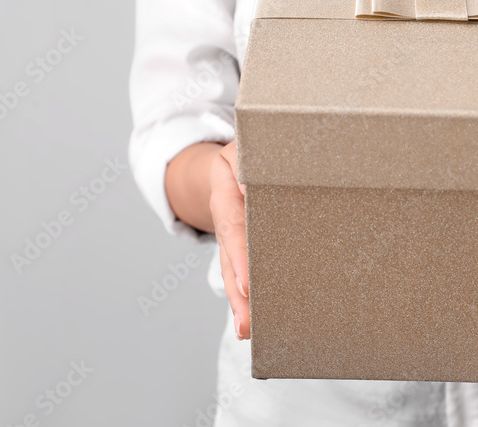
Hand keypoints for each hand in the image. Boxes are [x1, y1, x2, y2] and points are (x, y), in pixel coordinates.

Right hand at [209, 141, 249, 339]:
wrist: (229, 157)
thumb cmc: (246, 151)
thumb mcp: (241, 148)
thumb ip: (245, 162)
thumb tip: (249, 185)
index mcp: (227, 196)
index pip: (234, 229)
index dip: (239, 257)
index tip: (245, 284)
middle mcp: (228, 220)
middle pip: (232, 260)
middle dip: (239, 293)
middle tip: (247, 322)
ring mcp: (234, 236)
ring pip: (234, 271)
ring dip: (241, 302)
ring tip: (247, 330)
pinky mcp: (243, 246)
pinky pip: (243, 271)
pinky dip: (245, 296)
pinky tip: (250, 322)